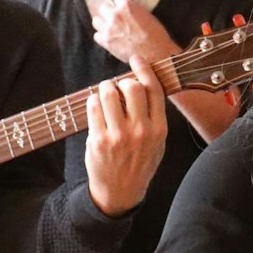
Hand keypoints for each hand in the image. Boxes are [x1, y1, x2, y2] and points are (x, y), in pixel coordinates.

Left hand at [84, 55, 167, 215]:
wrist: (121, 193)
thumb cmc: (139, 164)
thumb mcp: (158, 143)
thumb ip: (154, 116)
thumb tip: (143, 84)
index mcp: (159, 130)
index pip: (154, 90)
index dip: (144, 69)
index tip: (137, 60)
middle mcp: (141, 131)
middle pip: (131, 87)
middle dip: (122, 81)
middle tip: (118, 87)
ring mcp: (118, 136)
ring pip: (108, 93)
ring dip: (105, 88)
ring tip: (105, 95)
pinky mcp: (98, 140)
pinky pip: (93, 106)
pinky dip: (93, 101)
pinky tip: (96, 107)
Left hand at [92, 0, 179, 65]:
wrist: (156, 55)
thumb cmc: (156, 37)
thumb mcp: (148, 16)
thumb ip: (135, 10)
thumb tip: (128, 9)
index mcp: (127, 6)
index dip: (121, 4)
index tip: (124, 9)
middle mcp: (115, 15)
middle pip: (103, 8)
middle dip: (109, 13)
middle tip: (116, 19)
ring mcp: (109, 28)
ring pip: (96, 20)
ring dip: (103, 24)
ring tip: (111, 29)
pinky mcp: (106, 41)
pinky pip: (97, 35)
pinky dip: (102, 37)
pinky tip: (111, 39)